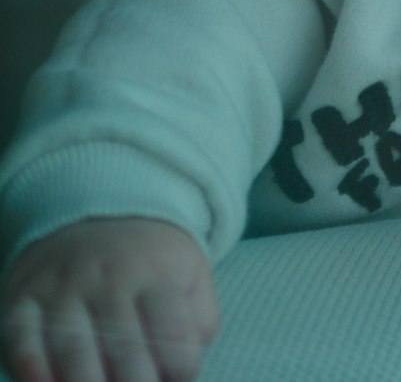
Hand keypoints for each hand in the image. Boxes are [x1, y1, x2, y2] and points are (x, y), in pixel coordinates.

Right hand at [1, 218, 218, 381]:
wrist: (97, 213)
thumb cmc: (150, 261)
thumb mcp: (190, 273)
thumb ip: (201, 319)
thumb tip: (189, 363)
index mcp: (157, 274)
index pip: (175, 334)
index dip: (181, 369)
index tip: (178, 374)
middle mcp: (110, 279)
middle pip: (124, 351)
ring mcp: (64, 288)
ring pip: (73, 349)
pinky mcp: (25, 297)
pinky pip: (21, 336)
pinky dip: (30, 365)